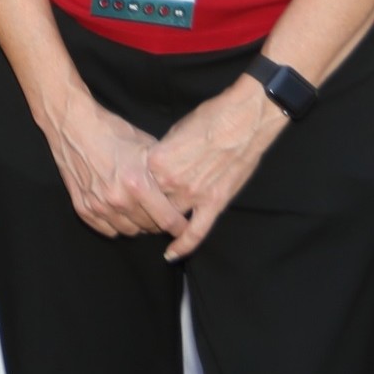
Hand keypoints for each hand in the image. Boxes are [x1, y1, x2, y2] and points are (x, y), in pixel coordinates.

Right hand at [39, 86, 178, 239]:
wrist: (73, 125)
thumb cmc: (111, 131)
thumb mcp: (145, 145)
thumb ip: (162, 171)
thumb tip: (178, 189)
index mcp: (137, 183)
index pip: (167, 220)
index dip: (179, 226)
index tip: (183, 225)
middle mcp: (118, 199)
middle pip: (148, 228)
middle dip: (158, 223)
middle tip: (160, 212)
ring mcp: (98, 206)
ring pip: (128, 231)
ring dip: (138, 225)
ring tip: (140, 211)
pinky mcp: (83, 208)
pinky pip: (107, 230)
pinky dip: (116, 224)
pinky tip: (120, 211)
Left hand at [146, 79, 286, 257]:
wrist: (242, 119)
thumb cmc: (209, 118)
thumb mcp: (173, 132)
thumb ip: (161, 154)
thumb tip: (154, 166)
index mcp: (156, 161)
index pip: (137, 184)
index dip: (134, 190)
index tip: (131, 192)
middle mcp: (171, 181)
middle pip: (150, 204)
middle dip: (144, 209)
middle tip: (141, 211)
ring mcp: (193, 195)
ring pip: (169, 219)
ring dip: (161, 224)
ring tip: (155, 226)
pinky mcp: (214, 202)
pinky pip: (196, 232)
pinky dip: (183, 245)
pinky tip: (172, 255)